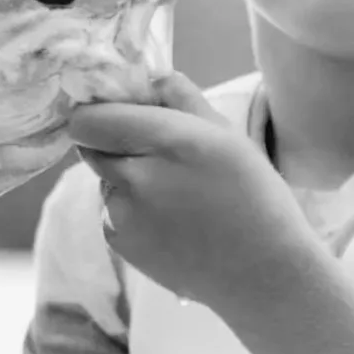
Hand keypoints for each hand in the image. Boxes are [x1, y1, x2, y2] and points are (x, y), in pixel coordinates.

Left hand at [65, 73, 323, 315]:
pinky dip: (132, 212)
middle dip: (114, 143)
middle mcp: (136, 177)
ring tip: (176, 197)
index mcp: (167, 141)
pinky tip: (172, 223)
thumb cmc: (256, 199)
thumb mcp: (228, 137)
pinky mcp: (120, 244)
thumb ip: (183, 99)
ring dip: (126, 179)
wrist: (262, 274)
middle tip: (156, 155)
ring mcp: (123, 215)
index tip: (117, 115)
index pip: (90, 119)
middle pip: (92, 146)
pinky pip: (112, 213)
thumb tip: (151, 78)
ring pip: (106, 180)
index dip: (97, 114)